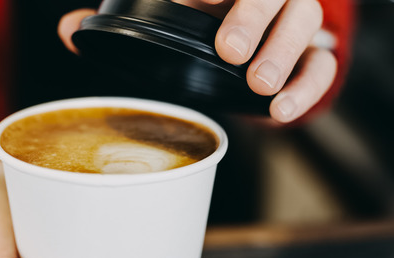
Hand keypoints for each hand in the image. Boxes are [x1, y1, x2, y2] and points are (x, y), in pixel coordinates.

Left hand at [58, 0, 335, 123]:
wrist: (251, 50)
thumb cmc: (202, 27)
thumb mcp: (162, 20)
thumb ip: (117, 21)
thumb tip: (68, 30)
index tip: (188, 0)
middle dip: (253, 16)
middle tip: (228, 51)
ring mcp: (292, 19)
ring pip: (305, 18)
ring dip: (283, 51)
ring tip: (259, 85)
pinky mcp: (313, 55)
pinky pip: (325, 64)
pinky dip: (309, 86)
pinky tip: (282, 110)